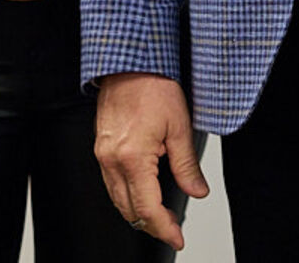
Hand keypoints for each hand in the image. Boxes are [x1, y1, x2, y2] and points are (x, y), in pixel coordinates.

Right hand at [94, 72, 209, 248]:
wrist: (130, 62)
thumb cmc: (153, 85)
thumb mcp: (179, 126)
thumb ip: (186, 165)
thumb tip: (197, 190)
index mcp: (132, 157)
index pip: (147, 208)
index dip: (164, 228)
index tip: (177, 237)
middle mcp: (112, 160)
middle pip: (128, 210)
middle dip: (151, 225)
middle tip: (171, 230)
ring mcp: (103, 154)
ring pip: (117, 199)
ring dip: (137, 212)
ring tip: (159, 218)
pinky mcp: (101, 147)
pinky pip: (111, 183)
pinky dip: (127, 195)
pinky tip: (141, 194)